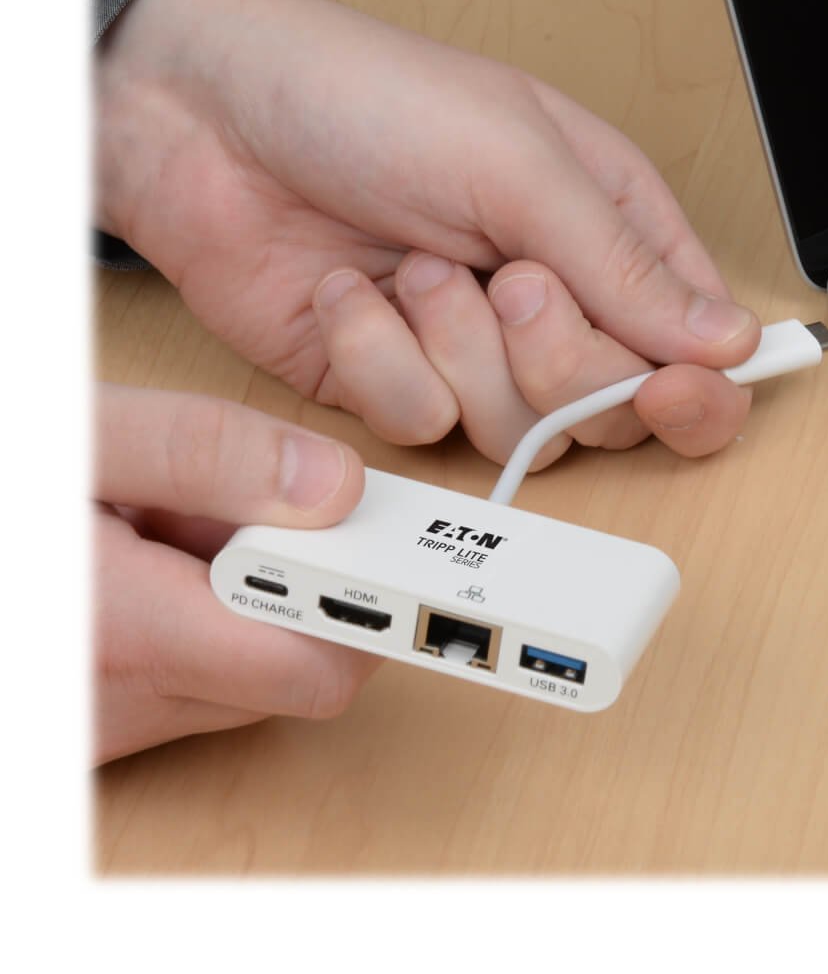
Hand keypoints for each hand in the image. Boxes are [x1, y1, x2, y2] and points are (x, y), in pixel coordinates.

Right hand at [94, 383, 375, 763]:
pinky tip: (144, 546)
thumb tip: (335, 485)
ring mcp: (106, 724)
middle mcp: (121, 706)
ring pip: (244, 666)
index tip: (409, 545)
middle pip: (294, 664)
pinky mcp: (95, 721)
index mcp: (126, 636)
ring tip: (169, 511)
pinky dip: (199, 609)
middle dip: (304, 573)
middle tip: (253, 491)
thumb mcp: (85, 437)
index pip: (317, 664)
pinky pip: (191, 672)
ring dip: (246, 587)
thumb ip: (206, 453)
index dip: (377, 600)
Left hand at [95, 0, 758, 469]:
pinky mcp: (399, 382)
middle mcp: (553, 301)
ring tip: (416, 266)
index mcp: (608, 229)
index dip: (698, 386)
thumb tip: (728, 341)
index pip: (696, 342)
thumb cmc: (370, 99)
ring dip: (461, 350)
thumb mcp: (518, 160)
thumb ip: (625, 263)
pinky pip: (423, 424)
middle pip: (614, 407)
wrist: (208, 121)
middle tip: (511, 282)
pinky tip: (355, 291)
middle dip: (557, 359)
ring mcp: (475, 350)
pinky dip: (380, 359)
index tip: (671, 390)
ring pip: (522, 432)